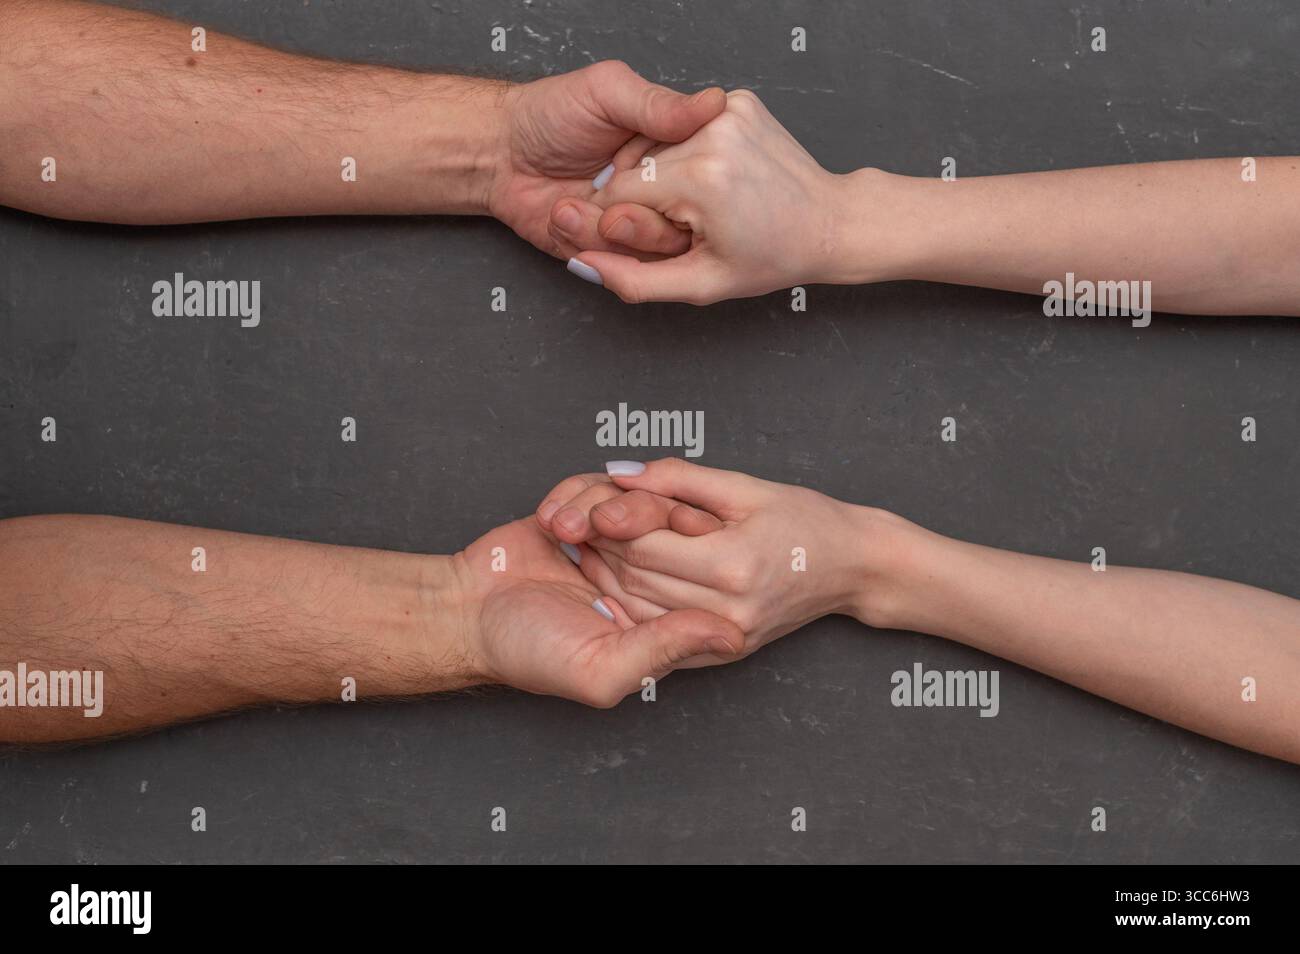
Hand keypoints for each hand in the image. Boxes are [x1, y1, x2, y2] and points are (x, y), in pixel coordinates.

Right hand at [449, 515, 741, 706]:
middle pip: (673, 520)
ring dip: (597, 501)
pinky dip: (574, 493)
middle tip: (594, 531)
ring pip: (637, 496)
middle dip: (634, 514)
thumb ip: (666, 650)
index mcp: (659, 619)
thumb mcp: (602, 669)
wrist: (463, 613)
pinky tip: (551, 517)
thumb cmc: (529, 652)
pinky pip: (600, 484)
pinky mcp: (583, 514)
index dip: (679, 543)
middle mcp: (643, 579)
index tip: (638, 543)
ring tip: (562, 527)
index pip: (703, 569)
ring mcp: (612, 543)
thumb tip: (732, 633)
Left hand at [488, 61, 724, 258]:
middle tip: (602, 185)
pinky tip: (562, 217)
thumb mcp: (608, 92)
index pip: (702, 180)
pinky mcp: (607, 251)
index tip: (636, 164)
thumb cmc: (550, 113)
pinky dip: (583, 242)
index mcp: (670, 151)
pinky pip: (615, 265)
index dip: (675, 180)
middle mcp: (658, 191)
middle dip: (639, 214)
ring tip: (568, 204)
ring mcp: (633, 224)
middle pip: (682, 225)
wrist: (499, 153)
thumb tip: (714, 103)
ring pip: (649, 252)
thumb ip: (659, 104)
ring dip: (603, 230)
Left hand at [534, 460, 913, 653]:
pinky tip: (614, 585)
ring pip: (641, 610)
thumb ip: (680, 480)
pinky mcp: (725, 648)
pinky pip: (661, 633)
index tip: (586, 506)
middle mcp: (727, 609)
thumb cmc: (807, 520)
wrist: (853, 567)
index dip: (607, 523)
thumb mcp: (746, 487)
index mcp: (733, 564)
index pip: (644, 546)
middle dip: (601, 550)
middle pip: (637, 579)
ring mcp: (726, 635)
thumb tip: (621, 473)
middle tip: (576, 525)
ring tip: (590, 550)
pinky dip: (631, 609)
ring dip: (608, 580)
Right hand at [560, 90, 875, 303]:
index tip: (648, 239)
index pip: (618, 193)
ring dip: (668, 175)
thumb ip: (634, 279)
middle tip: (688, 226)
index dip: (623, 222)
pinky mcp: (738, 101)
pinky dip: (689, 153)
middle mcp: (712, 134)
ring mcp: (728, 111)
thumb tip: (582, 264)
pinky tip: (718, 179)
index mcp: (702, 179)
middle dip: (649, 200)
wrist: (829, 223)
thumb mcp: (700, 283)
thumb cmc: (771, 257)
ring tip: (707, 203)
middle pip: (638, 167)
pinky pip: (686, 129)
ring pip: (658, 145)